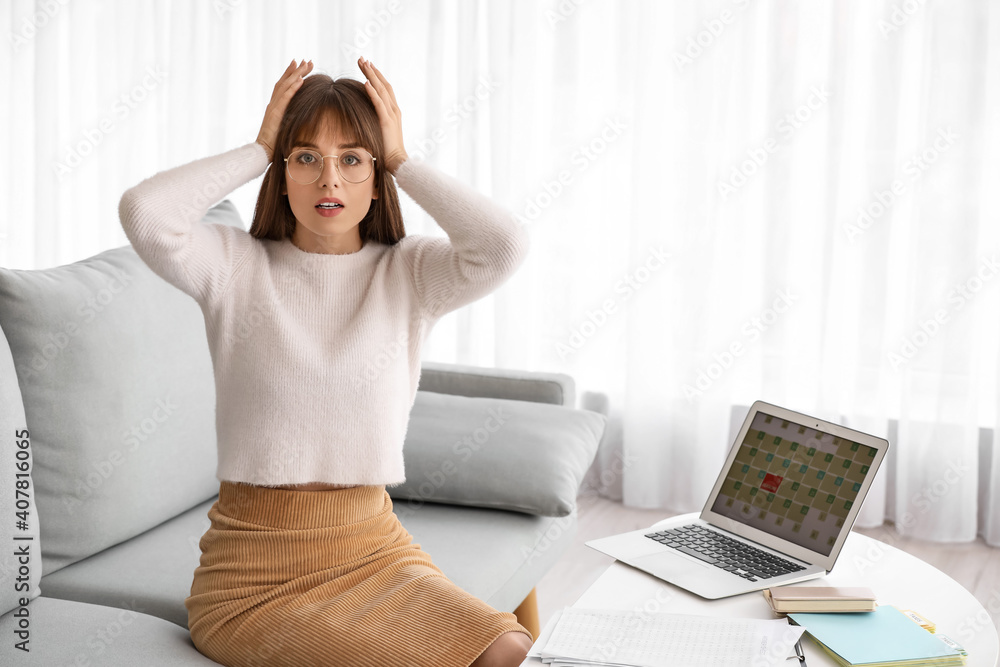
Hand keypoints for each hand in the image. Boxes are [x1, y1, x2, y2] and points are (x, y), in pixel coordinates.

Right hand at [256, 59, 313, 161]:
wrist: (263, 152)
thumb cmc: (275, 144)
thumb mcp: (284, 128)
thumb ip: (290, 120)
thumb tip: (300, 118)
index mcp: (275, 106)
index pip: (284, 86)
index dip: (293, 75)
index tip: (303, 66)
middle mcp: (273, 103)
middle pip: (285, 82)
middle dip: (297, 70)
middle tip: (308, 61)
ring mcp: (273, 107)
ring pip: (285, 86)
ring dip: (296, 74)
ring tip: (306, 65)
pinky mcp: (275, 113)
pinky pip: (285, 98)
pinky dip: (293, 88)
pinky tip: (301, 80)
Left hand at [358, 57, 407, 173]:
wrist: (399, 162)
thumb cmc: (388, 151)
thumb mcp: (382, 133)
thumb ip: (376, 123)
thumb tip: (365, 120)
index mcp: (393, 112)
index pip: (384, 89)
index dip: (376, 76)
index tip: (366, 66)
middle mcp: (394, 110)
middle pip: (383, 84)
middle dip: (372, 71)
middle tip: (362, 58)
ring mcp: (392, 115)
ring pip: (381, 90)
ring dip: (371, 75)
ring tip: (363, 63)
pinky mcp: (387, 122)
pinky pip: (379, 104)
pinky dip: (372, 92)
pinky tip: (365, 82)